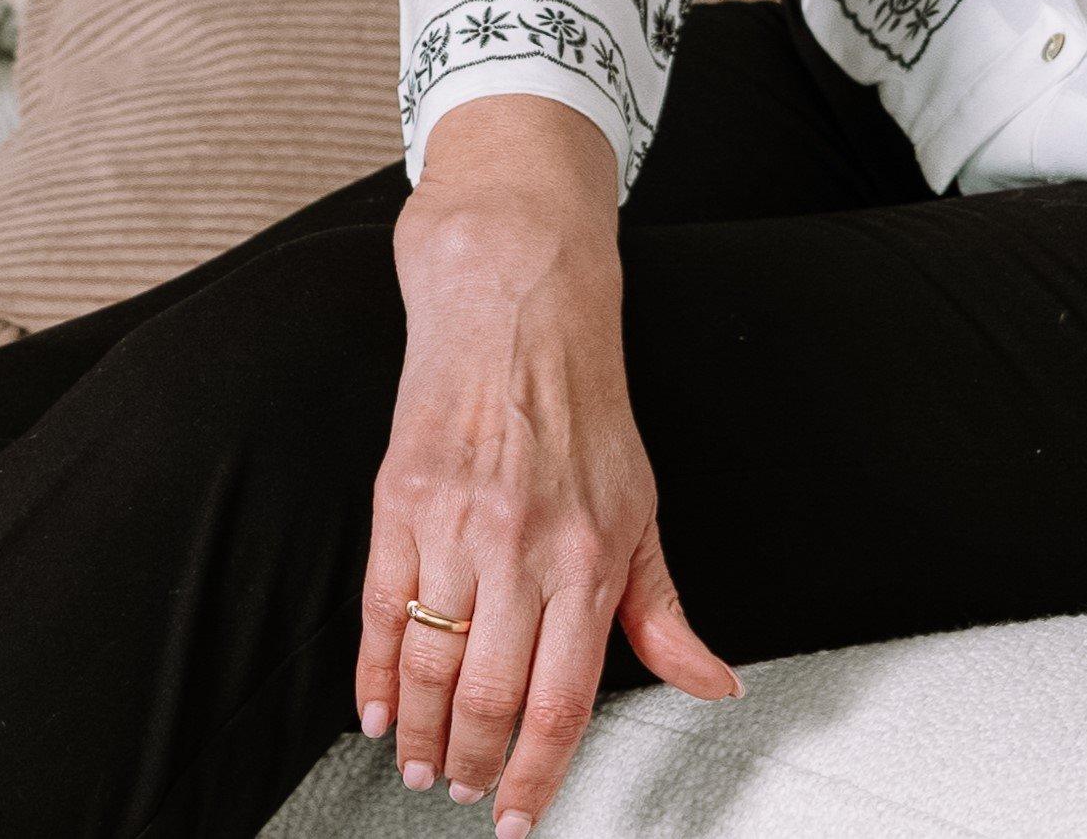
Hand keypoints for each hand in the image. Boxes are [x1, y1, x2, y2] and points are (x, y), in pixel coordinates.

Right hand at [358, 96, 738, 830]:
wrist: (518, 300)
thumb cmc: (584, 405)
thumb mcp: (642, 506)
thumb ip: (666, 610)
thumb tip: (713, 684)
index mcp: (593, 554)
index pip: (562, 702)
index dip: (534, 776)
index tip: (516, 815)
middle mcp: (525, 547)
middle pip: (489, 699)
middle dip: (471, 766)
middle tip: (464, 790)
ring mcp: (457, 525)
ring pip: (430, 668)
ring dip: (420, 736)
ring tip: (423, 765)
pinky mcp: (400, 501)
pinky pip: (381, 615)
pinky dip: (374, 680)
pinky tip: (377, 714)